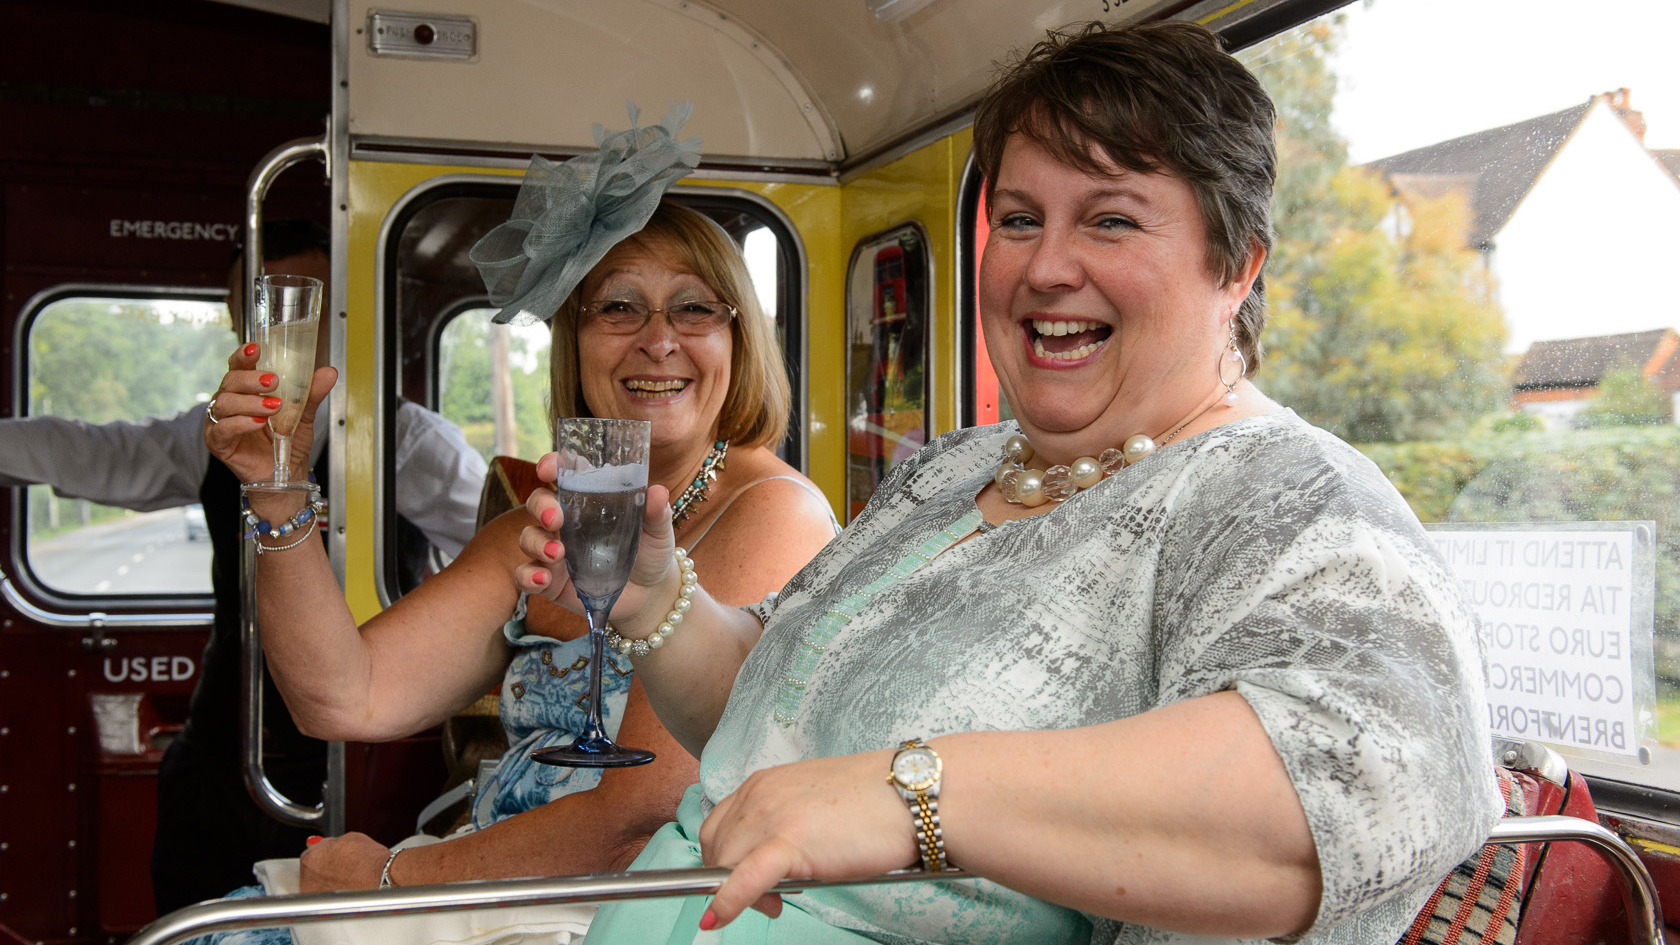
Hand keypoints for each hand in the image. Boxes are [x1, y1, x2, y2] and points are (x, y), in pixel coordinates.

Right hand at [203, 342, 335, 483]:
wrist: (285, 473)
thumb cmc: (287, 442)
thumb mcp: (303, 414)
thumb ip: (312, 393)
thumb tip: (329, 372)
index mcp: (245, 389)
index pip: (239, 366)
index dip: (244, 355)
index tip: (256, 349)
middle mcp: (230, 402)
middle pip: (230, 380)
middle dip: (251, 379)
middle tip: (274, 382)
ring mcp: (220, 421)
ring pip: (225, 402)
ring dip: (250, 402)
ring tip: (273, 407)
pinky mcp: (218, 441)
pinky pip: (223, 428)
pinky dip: (241, 423)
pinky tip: (258, 422)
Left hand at [298, 831, 389, 891]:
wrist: (381, 877)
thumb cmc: (368, 859)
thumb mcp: (347, 838)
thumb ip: (329, 843)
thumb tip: (322, 844)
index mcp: (310, 857)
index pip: (310, 855)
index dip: (323, 855)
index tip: (331, 857)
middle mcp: (307, 877)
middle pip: (310, 872)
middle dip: (322, 869)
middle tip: (340, 867)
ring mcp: (315, 894)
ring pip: (317, 886)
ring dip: (327, 882)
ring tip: (346, 878)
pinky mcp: (326, 906)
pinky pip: (326, 898)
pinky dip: (334, 894)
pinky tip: (347, 887)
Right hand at [514, 451, 679, 630]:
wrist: (650, 595)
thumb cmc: (650, 552)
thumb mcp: (658, 531)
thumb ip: (656, 512)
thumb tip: (657, 492)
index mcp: (589, 500)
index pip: (564, 475)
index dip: (551, 466)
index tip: (547, 470)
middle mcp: (566, 523)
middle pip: (538, 503)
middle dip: (540, 507)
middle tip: (555, 519)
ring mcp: (554, 551)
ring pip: (528, 537)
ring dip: (536, 542)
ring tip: (556, 553)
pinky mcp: (550, 581)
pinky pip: (525, 576)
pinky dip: (528, 576)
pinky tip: (543, 580)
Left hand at [696, 751, 917, 928]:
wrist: (912, 794)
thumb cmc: (874, 803)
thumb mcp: (813, 805)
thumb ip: (784, 824)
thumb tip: (772, 860)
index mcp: (764, 783)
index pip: (719, 825)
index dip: (725, 857)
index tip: (740, 876)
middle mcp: (759, 795)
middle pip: (716, 847)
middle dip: (727, 878)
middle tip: (766, 898)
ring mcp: (772, 818)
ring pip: (725, 864)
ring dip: (735, 893)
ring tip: (773, 904)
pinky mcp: (789, 843)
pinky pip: (743, 878)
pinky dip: (726, 902)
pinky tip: (715, 920)